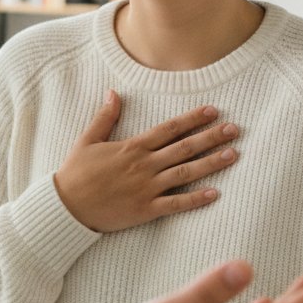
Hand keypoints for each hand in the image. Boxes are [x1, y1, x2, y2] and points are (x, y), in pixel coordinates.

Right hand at [53, 90, 237, 231]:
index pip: (169, 129)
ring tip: (233, 154)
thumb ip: (105, 117)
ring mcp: (147, 188)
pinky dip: (196, 200)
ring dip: (211, 163)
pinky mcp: (146, 209)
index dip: (192, 119)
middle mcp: (144, 165)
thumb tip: (114, 92)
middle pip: (184, 148)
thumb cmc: (76, 172)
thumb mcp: (88, 140)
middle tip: (234, 129)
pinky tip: (215, 194)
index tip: (213, 111)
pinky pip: (176, 204)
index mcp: (132, 147)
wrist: (67, 205)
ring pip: (185, 173)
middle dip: (211, 137)